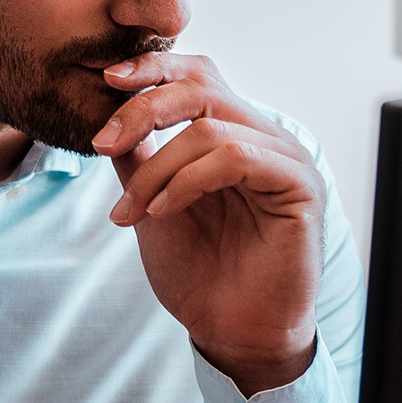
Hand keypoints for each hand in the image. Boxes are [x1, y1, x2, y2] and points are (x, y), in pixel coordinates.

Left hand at [92, 53, 323, 396]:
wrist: (232, 333)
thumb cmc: (201, 275)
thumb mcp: (152, 205)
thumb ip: (139, 160)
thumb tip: (108, 118)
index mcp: (235, 135)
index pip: (197, 78)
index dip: (153, 69)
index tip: (106, 80)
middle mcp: (266, 138)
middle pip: (203, 87)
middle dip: (143, 109)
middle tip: (103, 143)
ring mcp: (286, 159)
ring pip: (211, 128)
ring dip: (157, 168)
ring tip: (132, 210)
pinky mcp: (299, 186)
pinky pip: (236, 158)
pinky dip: (188, 181)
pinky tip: (164, 212)